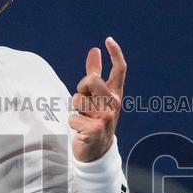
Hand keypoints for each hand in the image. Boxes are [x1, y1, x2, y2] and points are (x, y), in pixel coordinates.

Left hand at [69, 36, 125, 161]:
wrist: (97, 152)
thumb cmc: (95, 120)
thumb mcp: (96, 97)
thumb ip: (94, 73)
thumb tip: (94, 50)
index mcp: (116, 94)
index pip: (120, 70)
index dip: (116, 53)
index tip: (108, 40)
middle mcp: (114, 104)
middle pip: (91, 80)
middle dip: (81, 89)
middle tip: (84, 104)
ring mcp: (106, 117)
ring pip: (78, 99)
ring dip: (76, 110)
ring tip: (84, 119)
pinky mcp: (94, 129)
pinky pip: (72, 117)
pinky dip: (73, 124)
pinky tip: (81, 131)